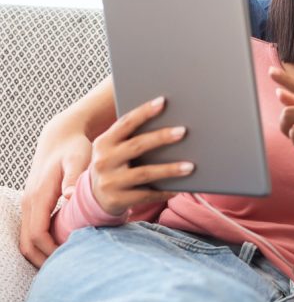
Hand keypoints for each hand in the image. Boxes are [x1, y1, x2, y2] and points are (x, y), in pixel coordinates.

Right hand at [20, 125, 92, 266]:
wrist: (61, 136)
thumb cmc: (73, 147)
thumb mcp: (78, 159)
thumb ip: (75, 178)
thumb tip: (70, 197)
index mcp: (38, 196)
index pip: (37, 234)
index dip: (51, 251)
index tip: (71, 259)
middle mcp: (29, 203)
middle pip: (27, 244)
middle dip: (45, 259)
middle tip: (69, 270)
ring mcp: (29, 204)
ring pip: (27, 240)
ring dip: (42, 254)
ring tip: (66, 263)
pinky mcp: (34, 204)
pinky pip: (32, 231)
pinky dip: (43, 244)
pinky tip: (62, 248)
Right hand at [88, 97, 192, 215]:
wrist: (94, 197)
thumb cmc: (114, 165)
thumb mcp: (114, 149)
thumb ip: (131, 137)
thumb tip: (169, 123)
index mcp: (104, 142)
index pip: (125, 123)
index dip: (144, 112)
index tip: (163, 102)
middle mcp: (103, 160)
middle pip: (137, 145)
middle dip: (161, 137)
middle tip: (183, 131)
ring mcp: (109, 181)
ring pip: (145, 173)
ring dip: (169, 169)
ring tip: (190, 166)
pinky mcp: (117, 199)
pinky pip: (146, 195)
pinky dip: (164, 191)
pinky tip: (178, 189)